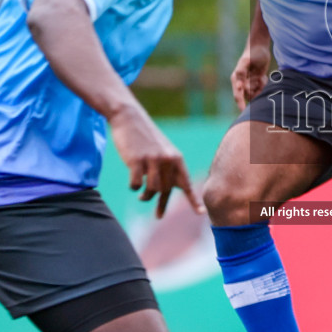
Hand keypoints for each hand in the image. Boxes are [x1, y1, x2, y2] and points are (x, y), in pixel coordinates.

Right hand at [108, 103, 200, 218]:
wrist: (129, 117)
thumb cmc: (145, 138)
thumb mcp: (162, 151)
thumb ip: (167, 169)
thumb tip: (164, 192)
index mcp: (177, 159)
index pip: (186, 183)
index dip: (193, 200)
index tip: (201, 213)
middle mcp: (168, 160)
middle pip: (165, 190)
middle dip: (157, 200)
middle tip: (145, 199)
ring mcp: (152, 160)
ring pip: (152, 190)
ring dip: (145, 196)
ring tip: (141, 196)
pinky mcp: (136, 160)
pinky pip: (135, 184)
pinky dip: (133, 187)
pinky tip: (132, 183)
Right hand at [230, 43, 270, 110]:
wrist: (260, 48)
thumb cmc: (252, 53)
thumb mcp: (247, 60)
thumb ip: (241, 71)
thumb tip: (238, 85)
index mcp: (236, 79)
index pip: (238, 95)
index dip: (240, 104)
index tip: (244, 112)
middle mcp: (241, 83)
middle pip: (248, 95)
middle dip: (256, 90)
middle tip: (260, 78)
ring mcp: (248, 83)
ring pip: (255, 94)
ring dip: (260, 87)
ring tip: (261, 76)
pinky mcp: (255, 82)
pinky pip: (260, 90)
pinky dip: (263, 85)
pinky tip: (263, 76)